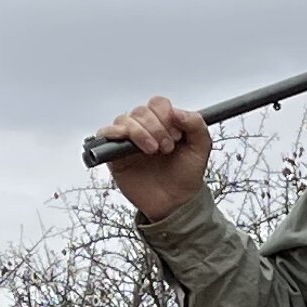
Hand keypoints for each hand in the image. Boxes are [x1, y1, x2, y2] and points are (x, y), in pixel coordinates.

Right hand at [98, 96, 210, 220]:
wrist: (174, 202)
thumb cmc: (184, 176)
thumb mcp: (200, 149)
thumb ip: (196, 125)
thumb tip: (177, 111)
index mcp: (164, 123)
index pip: (158, 104)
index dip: (166, 115)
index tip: (176, 135)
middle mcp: (145, 128)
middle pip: (141, 111)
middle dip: (156, 127)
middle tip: (167, 147)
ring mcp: (129, 140)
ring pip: (124, 119)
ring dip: (139, 132)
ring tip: (152, 150)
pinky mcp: (115, 153)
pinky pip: (105, 134)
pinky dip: (114, 134)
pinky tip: (128, 146)